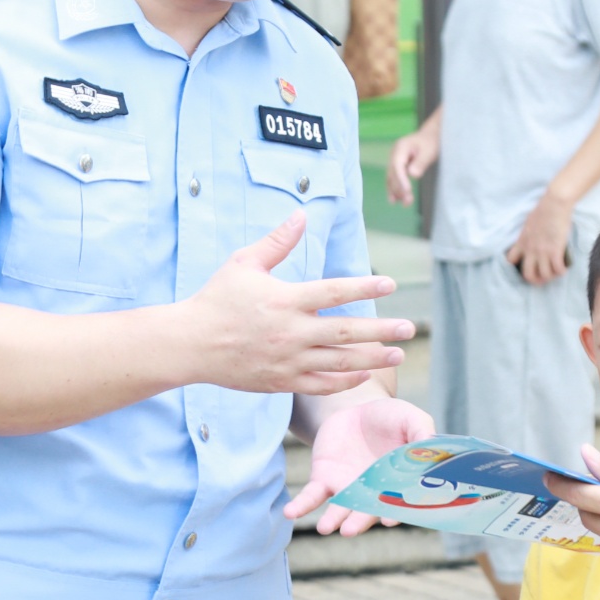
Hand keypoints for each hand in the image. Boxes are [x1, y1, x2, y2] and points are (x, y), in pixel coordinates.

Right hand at [183, 213, 415, 394]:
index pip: (334, 292)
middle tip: (409, 327)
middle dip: (381, 330)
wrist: (190, 344)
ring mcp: (288, 360)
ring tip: (398, 353)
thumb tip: (300, 215)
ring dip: (372, 358)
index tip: (390, 284)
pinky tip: (364, 374)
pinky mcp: (281, 381)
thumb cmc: (216, 299)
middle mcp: (291, 332)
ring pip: (339, 362)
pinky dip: (344, 381)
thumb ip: (277, 242)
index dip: (364, 288)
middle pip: (346, 332)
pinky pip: (320, 384)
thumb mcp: (244, 263)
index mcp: (285, 300)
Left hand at [284, 397, 436, 534]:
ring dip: (333, 519)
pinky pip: (312, 496)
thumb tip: (429, 446)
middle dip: (359, 521)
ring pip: (340, 509)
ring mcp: (348, 489)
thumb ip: (423, 432)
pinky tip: (291, 513)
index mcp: (400, 484)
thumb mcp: (412, 418)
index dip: (395, 511)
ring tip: (326, 527)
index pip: (399, 502)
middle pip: (367, 511)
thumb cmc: (392, 418)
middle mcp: (374, 494)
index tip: (389, 519)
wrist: (357, 409)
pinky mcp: (325, 479)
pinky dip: (301, 506)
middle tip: (350, 529)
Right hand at [386, 126, 438, 204]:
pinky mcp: (397, 165)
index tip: (407, 191)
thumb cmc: (431, 142)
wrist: (430, 136)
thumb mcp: (429, 151)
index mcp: (401, 147)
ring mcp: (394, 159)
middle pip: (393, 173)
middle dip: (399, 188)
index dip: (401, 179)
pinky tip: (396, 199)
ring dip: (395, 191)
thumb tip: (412, 175)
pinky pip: (393, 178)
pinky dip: (394, 188)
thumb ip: (420, 162)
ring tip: (403, 203)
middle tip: (408, 202)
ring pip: (391, 177)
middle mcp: (394, 154)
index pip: (398, 166)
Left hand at [505, 192, 574, 284]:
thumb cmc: (543, 209)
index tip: (525, 265)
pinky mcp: (555, 250)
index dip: (516, 266)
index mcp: (521, 242)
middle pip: (528, 275)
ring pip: (544, 275)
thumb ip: (528, 233)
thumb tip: (533, 236)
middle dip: (536, 280)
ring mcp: (542, 251)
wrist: (554, 205)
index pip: (510, 260)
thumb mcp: (529, 223)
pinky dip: (561, 272)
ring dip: (551, 277)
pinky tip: (563, 270)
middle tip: (543, 279)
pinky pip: (557, 269)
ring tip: (555, 273)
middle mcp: (530, 249)